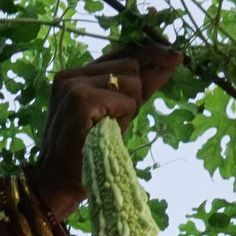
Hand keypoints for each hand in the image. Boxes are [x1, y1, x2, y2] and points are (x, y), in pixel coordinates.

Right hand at [25, 44, 184, 222]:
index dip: (150, 52)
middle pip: (130, 64)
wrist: (59, 183)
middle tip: (117, 121)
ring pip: (130, 80)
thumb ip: (139, 87)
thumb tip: (172, 60)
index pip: (121, 51)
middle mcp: (71, 74)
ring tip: (107, 128)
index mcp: (75, 75)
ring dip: (129, 108)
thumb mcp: (116, 113)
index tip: (176, 57)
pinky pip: (125, 100)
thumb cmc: (86, 153)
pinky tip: (106, 131)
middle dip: (136, 93)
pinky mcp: (80, 100)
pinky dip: (124, 119)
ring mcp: (74, 85)